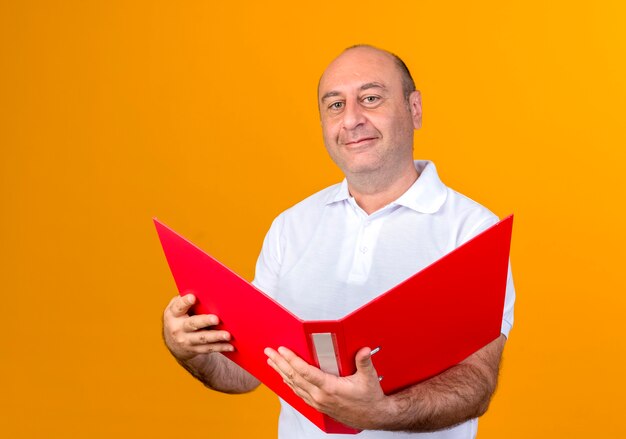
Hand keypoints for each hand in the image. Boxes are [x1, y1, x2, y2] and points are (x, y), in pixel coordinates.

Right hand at [162, 294, 233, 360]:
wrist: (174, 343)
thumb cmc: (181, 317)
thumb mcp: (178, 309)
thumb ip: (187, 300)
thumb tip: (205, 288)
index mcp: (173, 314)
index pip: (178, 307)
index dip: (185, 302)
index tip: (193, 297)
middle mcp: (178, 328)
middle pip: (192, 324)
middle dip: (204, 321)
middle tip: (216, 318)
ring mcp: (186, 340)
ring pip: (202, 338)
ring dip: (216, 336)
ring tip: (228, 335)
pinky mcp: (194, 350)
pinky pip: (208, 349)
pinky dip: (220, 347)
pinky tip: (230, 346)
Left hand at [264, 346, 388, 428]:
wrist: (372, 416)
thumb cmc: (369, 399)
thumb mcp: (369, 378)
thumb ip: (364, 362)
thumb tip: (363, 350)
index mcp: (329, 388)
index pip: (305, 372)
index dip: (292, 360)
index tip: (282, 350)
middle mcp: (320, 396)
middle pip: (294, 377)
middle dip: (280, 363)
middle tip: (269, 352)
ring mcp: (317, 402)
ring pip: (293, 386)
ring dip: (281, 372)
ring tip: (271, 362)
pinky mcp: (318, 405)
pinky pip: (299, 393)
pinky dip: (289, 384)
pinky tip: (284, 378)